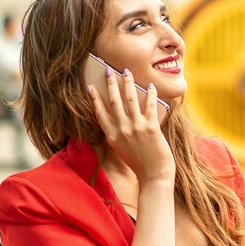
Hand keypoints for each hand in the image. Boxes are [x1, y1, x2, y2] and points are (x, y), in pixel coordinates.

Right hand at [88, 67, 174, 184]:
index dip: (95, 98)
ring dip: (128, 82)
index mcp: (112, 136)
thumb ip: (118, 134)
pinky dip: (150, 94)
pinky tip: (150, 85)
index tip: (90, 86)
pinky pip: (149, 105)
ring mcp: (136, 128)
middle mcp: (121, 130)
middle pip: (113, 101)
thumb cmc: (139, 163)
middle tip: (109, 70)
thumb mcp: (122, 149)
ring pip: (129, 99)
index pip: (100, 112)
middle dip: (110, 83)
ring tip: (127, 71)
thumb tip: (120, 116)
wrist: (154, 175)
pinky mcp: (151, 127)